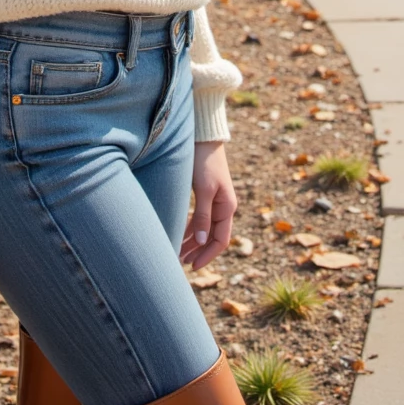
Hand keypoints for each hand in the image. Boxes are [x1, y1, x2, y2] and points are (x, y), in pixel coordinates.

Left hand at [180, 139, 237, 270]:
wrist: (204, 137)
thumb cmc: (204, 162)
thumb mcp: (204, 190)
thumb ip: (202, 216)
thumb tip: (200, 242)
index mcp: (227, 208)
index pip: (220, 241)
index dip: (207, 255)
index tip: (192, 267)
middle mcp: (223, 207)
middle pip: (212, 237)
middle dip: (197, 251)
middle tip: (180, 263)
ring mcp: (214, 201)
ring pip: (204, 229)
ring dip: (192, 242)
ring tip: (177, 252)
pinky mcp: (205, 194)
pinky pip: (199, 218)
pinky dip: (190, 228)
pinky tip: (178, 233)